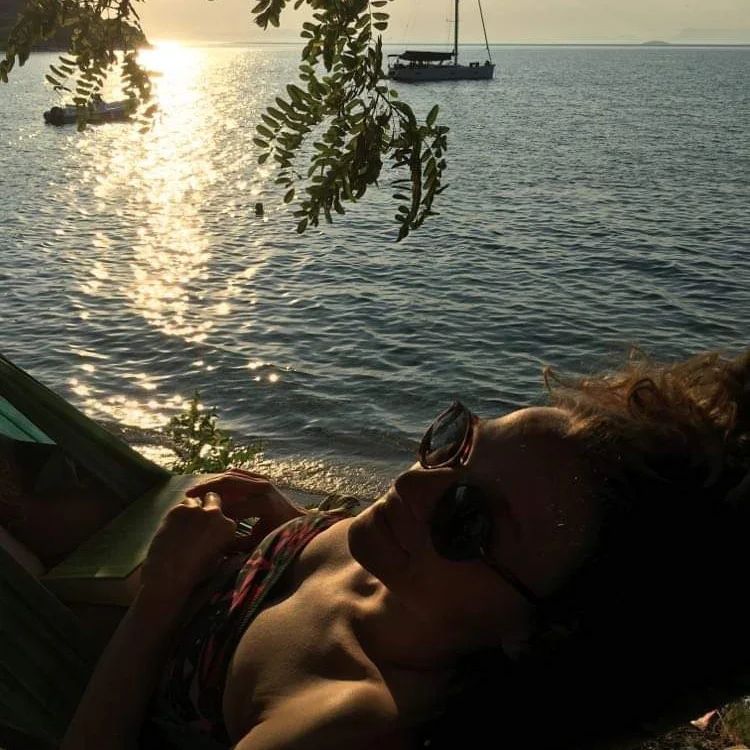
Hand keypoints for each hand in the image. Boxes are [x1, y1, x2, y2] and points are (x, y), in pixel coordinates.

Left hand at [141, 491, 236, 604]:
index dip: (216, 520)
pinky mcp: (177, 510)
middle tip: (197, 520)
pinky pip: (179, 506)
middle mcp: (214, 513)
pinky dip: (176, 514)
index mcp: (228, 527)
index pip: (225, 515)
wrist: (171, 574)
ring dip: (190, 509)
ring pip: (193, 501)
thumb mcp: (218, 557)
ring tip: (182, 525)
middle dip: (207, 505)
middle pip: (212, 498)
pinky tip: (172, 527)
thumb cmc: (196, 572)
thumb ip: (220, 540)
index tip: (210, 527)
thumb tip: (217, 536)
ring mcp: (195, 510)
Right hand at [185, 468, 304, 552]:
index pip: (231, 507)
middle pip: (228, 482)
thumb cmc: (277, 535)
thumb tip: (213, 548)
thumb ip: (237, 544)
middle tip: (188, 494)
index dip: (213, 513)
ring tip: (195, 489)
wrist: (297, 521)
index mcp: (263, 505)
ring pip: (231, 475)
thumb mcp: (258, 542)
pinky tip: (209, 485)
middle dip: (206, 487)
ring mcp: (263, 480)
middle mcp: (263, 488)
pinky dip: (222, 477)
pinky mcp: (261, 477)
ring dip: (212, 480)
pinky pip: (237, 473)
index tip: (196, 519)